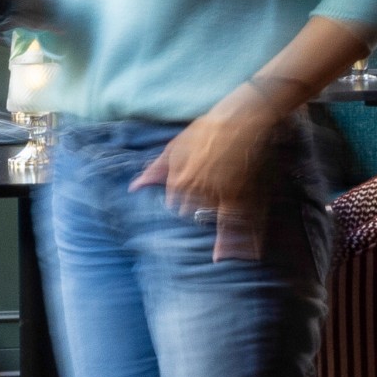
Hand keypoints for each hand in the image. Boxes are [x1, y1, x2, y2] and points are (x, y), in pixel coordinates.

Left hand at [138, 83, 290, 261]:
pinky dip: (237, 241)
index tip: (197, 183)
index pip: (176, 203)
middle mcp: (196, 193)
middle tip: (214, 182)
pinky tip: (238, 257)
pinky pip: (235, 224)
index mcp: (178, 181)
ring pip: (213, 216)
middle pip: (194, 211)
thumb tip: (135, 187)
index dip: (186, 194)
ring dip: (218, 210)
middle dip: (201, 203)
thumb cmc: (208, 129)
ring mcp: (218, 196)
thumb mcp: (176, 146)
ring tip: (229, 190)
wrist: (241, 119)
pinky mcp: (240, 196)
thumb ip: (156, 169)